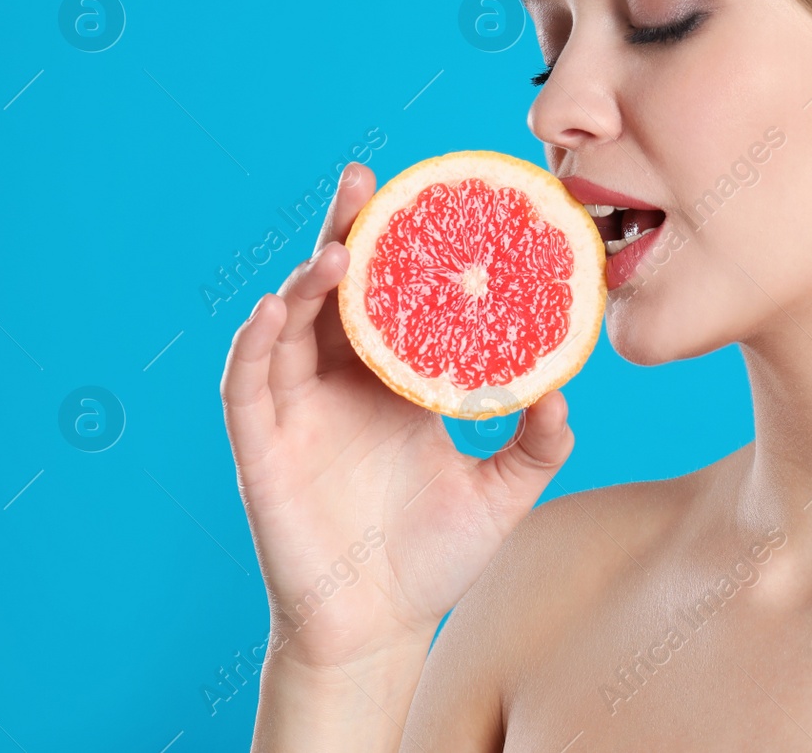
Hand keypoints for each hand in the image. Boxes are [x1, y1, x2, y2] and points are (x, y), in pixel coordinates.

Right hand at [219, 161, 575, 672]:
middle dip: (345, 231)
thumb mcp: (503, 494)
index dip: (402, 245)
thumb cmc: (434, 559)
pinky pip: (247, 387)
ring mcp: (297, 413)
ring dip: (305, 281)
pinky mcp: (262, 451)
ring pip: (289, 326)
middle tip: (365, 180)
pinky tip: (274, 310)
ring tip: (339, 249)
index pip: (393, 296)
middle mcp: (342, 384)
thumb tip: (565, 391)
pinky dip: (254, 345)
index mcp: (395, 381)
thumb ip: (539, 443)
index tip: (427, 193)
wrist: (380, 632)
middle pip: (336, 290)